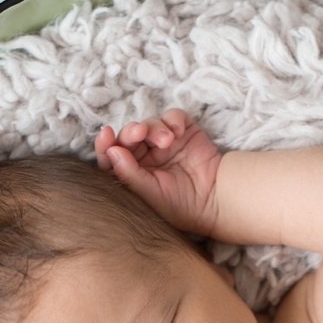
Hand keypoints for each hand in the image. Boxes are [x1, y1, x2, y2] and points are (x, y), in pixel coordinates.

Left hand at [96, 109, 221, 236]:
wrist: (216, 200)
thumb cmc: (180, 205)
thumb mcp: (149, 194)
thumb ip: (128, 174)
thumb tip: (111, 151)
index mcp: (132, 173)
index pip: (112, 156)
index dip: (106, 144)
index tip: (106, 134)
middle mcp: (146, 157)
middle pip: (129, 136)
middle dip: (131, 132)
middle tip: (139, 133)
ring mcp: (164, 144)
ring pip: (149, 124)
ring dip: (155, 128)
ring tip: (168, 140)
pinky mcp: (183, 132)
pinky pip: (172, 116)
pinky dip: (173, 120)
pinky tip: (178, 132)